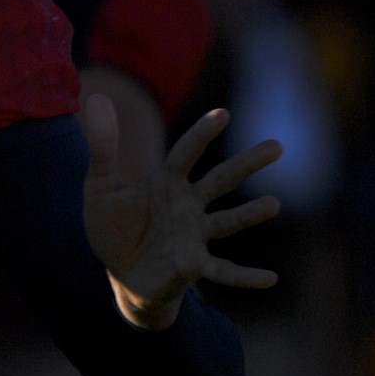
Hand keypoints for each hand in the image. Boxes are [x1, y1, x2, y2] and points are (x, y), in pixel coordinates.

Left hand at [82, 97, 282, 328]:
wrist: (120, 272)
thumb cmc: (113, 226)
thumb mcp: (100, 188)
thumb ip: (102, 148)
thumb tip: (98, 97)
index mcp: (168, 183)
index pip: (186, 153)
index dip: (202, 134)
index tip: (222, 114)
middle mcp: (189, 205)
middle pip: (221, 180)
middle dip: (247, 164)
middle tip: (276, 145)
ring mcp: (195, 235)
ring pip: (228, 222)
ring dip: (249, 214)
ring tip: (274, 204)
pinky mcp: (194, 267)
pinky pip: (223, 271)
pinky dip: (245, 276)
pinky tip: (270, 278)